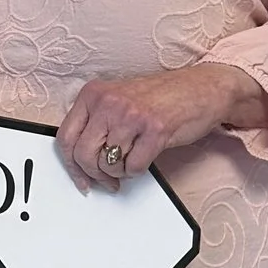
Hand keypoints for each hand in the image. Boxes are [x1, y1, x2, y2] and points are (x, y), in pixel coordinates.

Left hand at [55, 63, 267, 192]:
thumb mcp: (118, 100)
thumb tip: (78, 161)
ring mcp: (132, 115)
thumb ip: (96, 123)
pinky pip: (133, 167)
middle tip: (107, 180)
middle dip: (95, 174)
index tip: (80, 179)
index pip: (66, 136)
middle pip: (83, 154)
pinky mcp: (155, 130)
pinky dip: (137, 171)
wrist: (202, 88)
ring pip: (109, 164)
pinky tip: (144, 158)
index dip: (71, 165)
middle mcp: (109, 101)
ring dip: (120, 172)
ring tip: (131, 162)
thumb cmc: (161, 97)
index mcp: (94, 93)